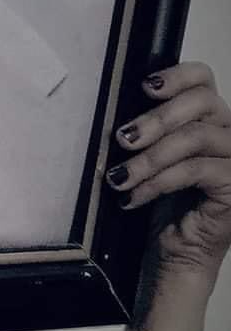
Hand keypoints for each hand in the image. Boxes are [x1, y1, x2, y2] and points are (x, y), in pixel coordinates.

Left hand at [108, 63, 230, 280]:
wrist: (176, 255)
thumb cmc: (163, 206)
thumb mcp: (152, 158)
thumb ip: (148, 131)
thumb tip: (120, 112)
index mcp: (212, 120)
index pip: (205, 79)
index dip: (176, 75)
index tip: (143, 87)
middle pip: (203, 101)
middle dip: (156, 118)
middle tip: (123, 138)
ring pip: (195, 137)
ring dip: (149, 158)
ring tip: (118, 177)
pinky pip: (195, 170)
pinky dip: (157, 181)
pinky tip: (133, 196)